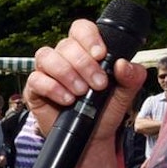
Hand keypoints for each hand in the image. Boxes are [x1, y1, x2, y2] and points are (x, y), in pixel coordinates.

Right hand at [24, 19, 147, 140]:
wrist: (93, 138)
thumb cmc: (106, 110)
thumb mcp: (126, 94)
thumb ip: (132, 76)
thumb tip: (123, 64)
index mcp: (85, 50)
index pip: (81, 29)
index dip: (89, 37)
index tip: (101, 55)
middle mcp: (64, 56)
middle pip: (66, 45)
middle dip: (84, 64)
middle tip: (98, 85)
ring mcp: (47, 71)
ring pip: (47, 56)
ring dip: (66, 73)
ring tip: (81, 92)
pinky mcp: (35, 88)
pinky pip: (36, 79)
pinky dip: (53, 88)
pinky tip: (67, 100)